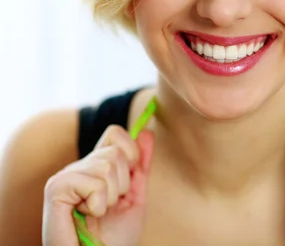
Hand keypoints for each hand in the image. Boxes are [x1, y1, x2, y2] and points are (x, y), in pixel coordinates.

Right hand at [42, 125, 153, 245]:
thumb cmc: (114, 238)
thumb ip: (140, 166)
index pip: (115, 133)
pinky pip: (91, 182)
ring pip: (106, 166)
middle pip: (114, 151)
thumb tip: (146, 132)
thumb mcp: (134, 198)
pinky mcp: (55, 190)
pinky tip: (86, 215)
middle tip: (109, 206)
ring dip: (110, 197)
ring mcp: (64, 177)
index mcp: (95, 167)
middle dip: (122, 184)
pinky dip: (97, 204)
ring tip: (97, 214)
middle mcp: (78, 168)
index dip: (131, 153)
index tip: (129, 180)